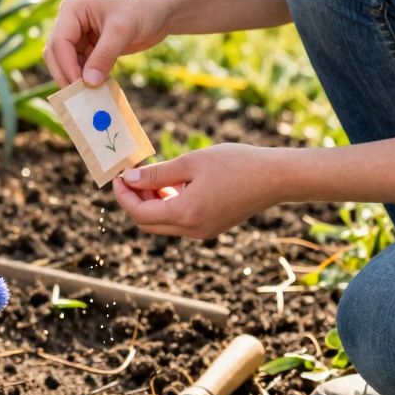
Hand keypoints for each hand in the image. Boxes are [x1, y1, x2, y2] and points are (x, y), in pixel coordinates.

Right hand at [43, 0, 182, 86]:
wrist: (164, 8)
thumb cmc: (143, 8)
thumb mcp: (122, 30)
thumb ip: (104, 56)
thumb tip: (88, 83)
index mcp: (73, 8)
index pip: (59, 41)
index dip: (67, 65)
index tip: (80, 85)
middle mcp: (71, 20)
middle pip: (56, 53)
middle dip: (66, 74)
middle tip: (78, 97)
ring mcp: (79, 34)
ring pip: (66, 62)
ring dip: (76, 79)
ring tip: (89, 97)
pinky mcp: (91, 46)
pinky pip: (81, 66)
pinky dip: (87, 78)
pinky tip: (98, 89)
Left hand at [112, 144, 285, 238]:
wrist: (276, 178)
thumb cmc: (236, 164)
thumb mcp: (191, 162)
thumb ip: (157, 173)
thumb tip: (129, 178)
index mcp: (186, 214)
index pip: (139, 214)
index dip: (123, 196)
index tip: (117, 176)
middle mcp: (192, 230)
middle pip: (147, 223)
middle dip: (134, 200)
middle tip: (131, 175)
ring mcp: (202, 232)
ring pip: (162, 224)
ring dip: (151, 202)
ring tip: (152, 175)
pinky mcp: (211, 227)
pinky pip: (178, 221)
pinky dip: (168, 205)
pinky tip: (172, 184)